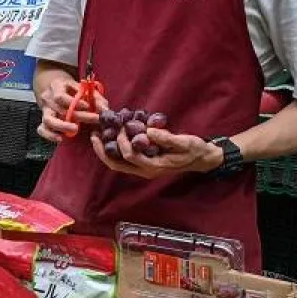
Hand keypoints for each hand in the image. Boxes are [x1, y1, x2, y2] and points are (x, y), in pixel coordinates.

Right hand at [37, 78, 103, 142]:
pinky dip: (50, 135)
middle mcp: (48, 98)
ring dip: (62, 126)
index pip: (60, 96)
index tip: (88, 106)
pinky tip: (61, 138)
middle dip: (79, 116)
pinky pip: (42, 129)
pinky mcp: (43, 121)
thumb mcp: (82, 88)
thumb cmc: (71, 90)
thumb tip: (105, 109)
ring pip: (48, 120)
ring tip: (75, 130)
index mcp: (56, 86)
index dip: (74, 103)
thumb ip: (95, 97)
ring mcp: (45, 110)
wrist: (55, 90)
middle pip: (60, 110)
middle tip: (94, 119)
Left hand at [90, 127, 224, 178]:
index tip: (120, 127)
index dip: (122, 142)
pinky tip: (110, 137)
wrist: (202, 159)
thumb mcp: (184, 142)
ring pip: (118, 163)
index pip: (130, 156)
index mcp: (154, 167)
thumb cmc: (194, 150)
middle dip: (103, 151)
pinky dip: (114, 149)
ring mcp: (143, 168)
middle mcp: (144, 170)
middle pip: (116, 164)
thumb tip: (148, 132)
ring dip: (106, 151)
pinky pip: (124, 159)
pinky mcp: (143, 163)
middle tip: (94, 135)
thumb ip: (166, 138)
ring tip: (96, 136)